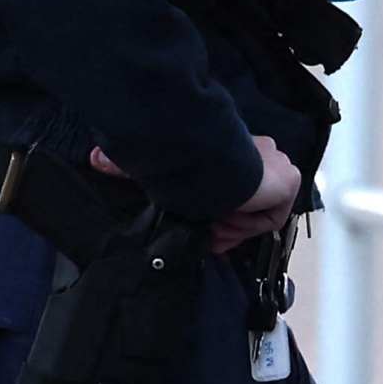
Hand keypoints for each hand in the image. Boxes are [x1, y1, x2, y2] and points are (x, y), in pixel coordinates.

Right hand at [106, 137, 301, 248]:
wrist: (209, 162)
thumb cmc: (183, 159)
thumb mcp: (161, 169)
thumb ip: (129, 167)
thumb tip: (93, 158)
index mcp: (237, 149)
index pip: (238, 187)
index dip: (222, 213)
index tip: (206, 230)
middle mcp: (262, 156)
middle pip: (251, 203)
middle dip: (228, 224)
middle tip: (208, 233)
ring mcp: (279, 169)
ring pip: (259, 212)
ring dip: (235, 224)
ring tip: (215, 223)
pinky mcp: (289, 183)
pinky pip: (271, 217)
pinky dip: (249, 224)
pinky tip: (229, 218)